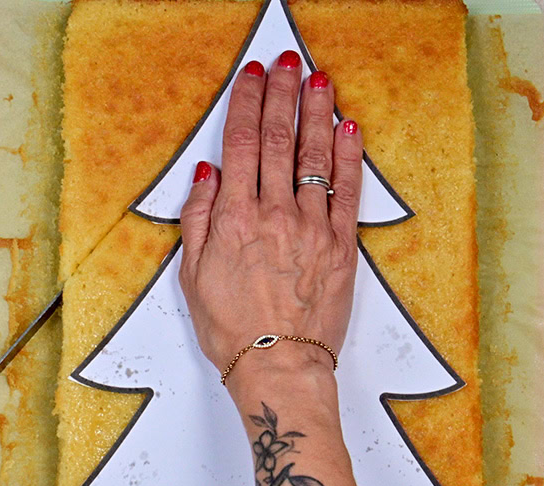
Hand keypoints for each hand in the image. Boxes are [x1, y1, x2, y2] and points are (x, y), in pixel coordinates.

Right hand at [178, 50, 362, 381]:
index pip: (240, 144)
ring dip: (316, 114)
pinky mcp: (342, 245)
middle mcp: (274, 214)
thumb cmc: (233, 328)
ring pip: (315, 157)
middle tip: (287, 62)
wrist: (279, 365)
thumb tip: (209, 174)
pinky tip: (349, 128)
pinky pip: (348, 192)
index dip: (247, 102)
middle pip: (277, 140)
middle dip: (282, 95)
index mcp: (234, 218)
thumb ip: (200, 218)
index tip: (252, 75)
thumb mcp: (193, 274)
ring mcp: (312, 227)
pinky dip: (350, 157)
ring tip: (319, 81)